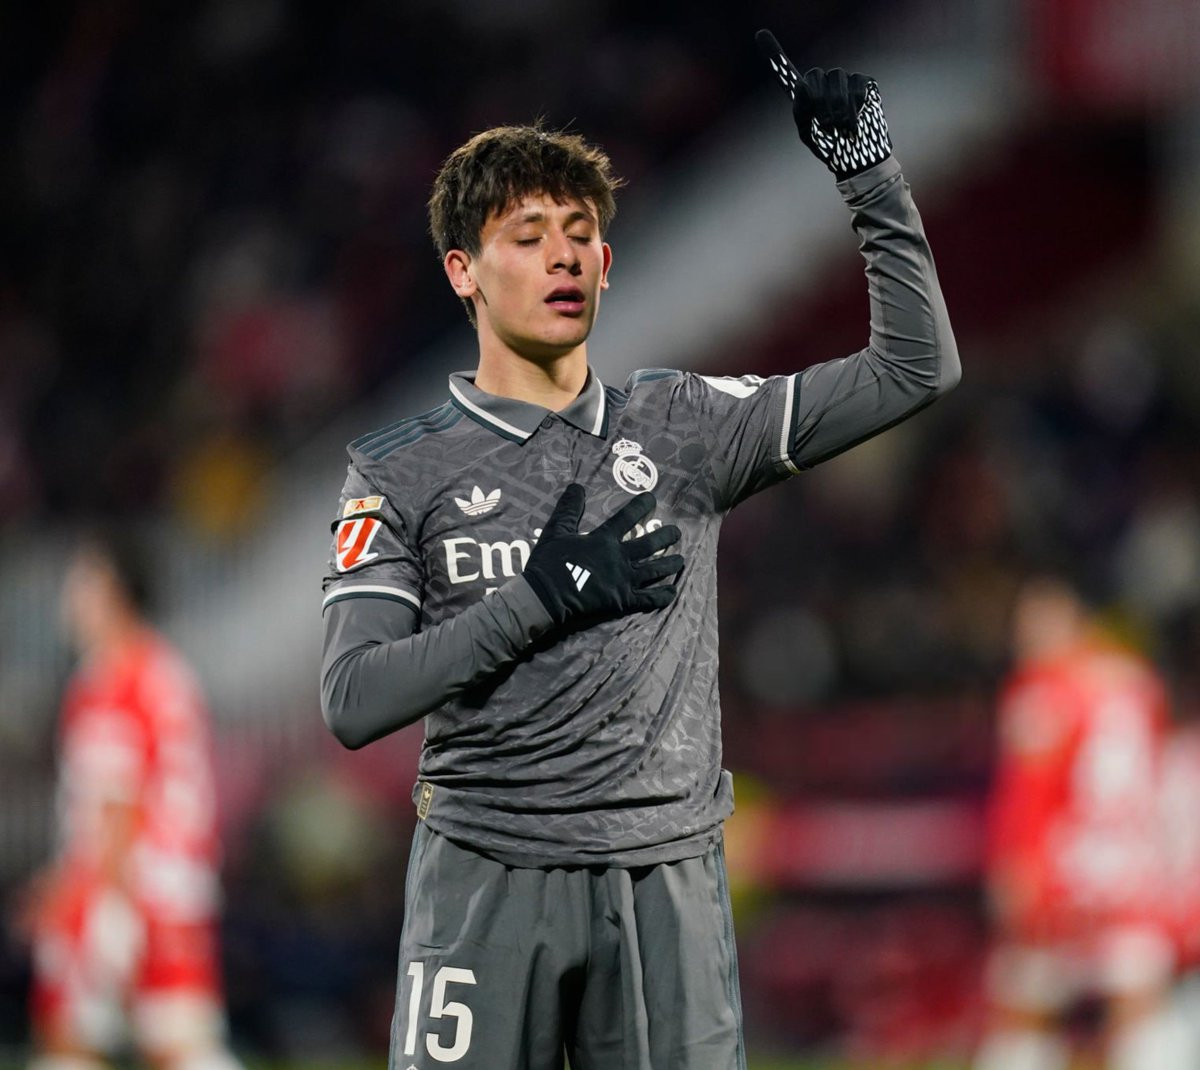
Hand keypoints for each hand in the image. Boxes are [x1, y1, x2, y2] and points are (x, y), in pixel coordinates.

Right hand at [523, 484, 682, 627]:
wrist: (545, 596)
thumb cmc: (549, 563)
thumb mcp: (556, 531)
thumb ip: (568, 508)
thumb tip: (576, 486)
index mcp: (604, 539)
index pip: (627, 517)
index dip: (641, 506)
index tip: (652, 498)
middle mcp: (619, 557)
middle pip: (650, 544)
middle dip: (666, 536)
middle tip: (676, 533)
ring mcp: (624, 580)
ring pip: (655, 570)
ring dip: (671, 564)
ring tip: (681, 559)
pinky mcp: (623, 601)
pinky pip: (649, 599)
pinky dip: (663, 595)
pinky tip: (672, 591)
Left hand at [756, 29, 891, 179]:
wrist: (856, 158)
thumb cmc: (830, 148)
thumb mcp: (808, 133)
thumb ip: (801, 110)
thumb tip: (801, 85)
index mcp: (804, 96)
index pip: (786, 72)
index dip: (774, 54)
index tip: (759, 33)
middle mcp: (822, 84)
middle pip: (815, 74)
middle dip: (820, 100)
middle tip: (826, 123)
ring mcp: (844, 80)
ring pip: (837, 76)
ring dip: (838, 104)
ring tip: (840, 126)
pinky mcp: (864, 82)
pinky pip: (856, 83)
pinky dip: (855, 104)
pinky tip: (855, 120)